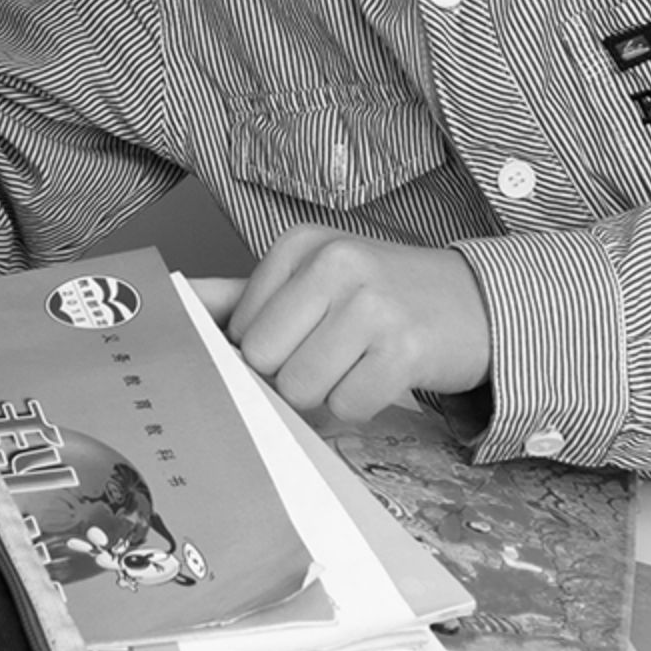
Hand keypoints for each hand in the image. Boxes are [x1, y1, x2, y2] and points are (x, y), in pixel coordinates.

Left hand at [193, 227, 490, 423]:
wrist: (475, 302)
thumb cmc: (380, 297)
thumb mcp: (314, 278)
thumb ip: (246, 296)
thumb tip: (175, 303)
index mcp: (302, 243)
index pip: (239, 329)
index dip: (264, 353)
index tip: (299, 342)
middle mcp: (335, 262)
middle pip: (263, 361)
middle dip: (289, 379)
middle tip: (329, 358)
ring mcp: (372, 303)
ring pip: (301, 390)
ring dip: (325, 396)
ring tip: (356, 365)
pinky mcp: (404, 346)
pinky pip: (347, 407)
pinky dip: (360, 407)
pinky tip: (381, 377)